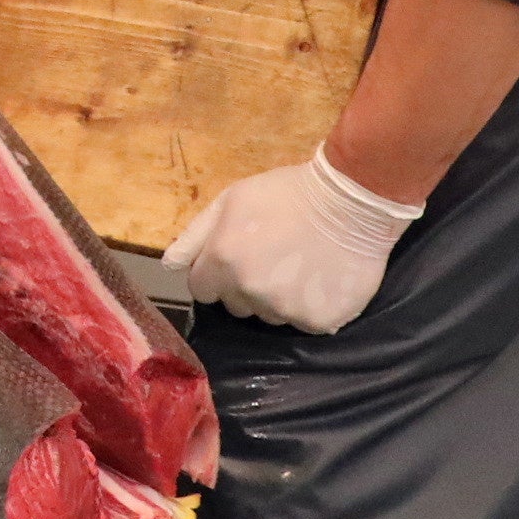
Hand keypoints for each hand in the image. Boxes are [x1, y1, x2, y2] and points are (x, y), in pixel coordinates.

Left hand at [165, 147, 421, 331]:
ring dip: (275, 299)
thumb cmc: (284, 195)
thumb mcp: (229, 201)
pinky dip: (307, 307)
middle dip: (244, 287)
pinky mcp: (318, 322)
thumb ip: (194, 236)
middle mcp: (250, 292)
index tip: (235, 259)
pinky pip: (301, 322)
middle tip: (270, 259)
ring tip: (297, 267)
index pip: (201, 290)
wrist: (349, 203)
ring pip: (267, 316)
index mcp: (223, 261)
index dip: (215, 275)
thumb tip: (169, 266)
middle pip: (234, 306)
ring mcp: (285, 310)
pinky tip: (318, 280)